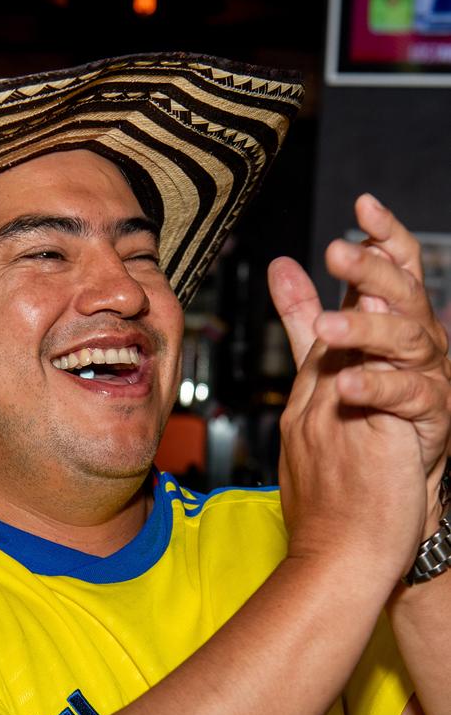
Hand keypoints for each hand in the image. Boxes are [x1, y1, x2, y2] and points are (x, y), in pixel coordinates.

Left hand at [269, 195, 450, 535]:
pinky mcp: (431, 419)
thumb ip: (305, 315)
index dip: (383, 237)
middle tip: (339, 252)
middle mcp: (416, 346)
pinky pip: (407, 395)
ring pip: (406, 339)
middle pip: (402, 295)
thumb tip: (283, 265)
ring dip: (366, 328)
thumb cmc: (352, 430)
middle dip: (373, 270)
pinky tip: (346, 385)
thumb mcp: (326, 362)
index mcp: (391, 326)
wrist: (369, 509)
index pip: (392, 270)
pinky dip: (375, 388)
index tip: (362, 205)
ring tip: (327, 328)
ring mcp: (427, 380)